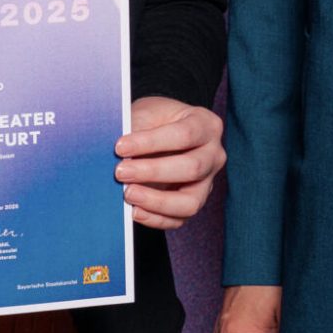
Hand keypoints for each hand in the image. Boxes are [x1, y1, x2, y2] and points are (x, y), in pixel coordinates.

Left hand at [115, 96, 224, 229]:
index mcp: (206, 125)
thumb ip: (136, 129)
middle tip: (121, 172)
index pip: (184, 134)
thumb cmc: (153, 121)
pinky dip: (155, 218)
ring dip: (156, 201)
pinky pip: (179, 219)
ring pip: (191, 201)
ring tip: (128, 194)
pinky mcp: (193, 203)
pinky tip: (135, 211)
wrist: (155, 134)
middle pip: (192, 168)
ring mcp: (207, 183)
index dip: (151, 142)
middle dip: (152, 172)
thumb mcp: (146, 113)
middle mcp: (213, 155)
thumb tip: (119, 155)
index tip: (120, 147)